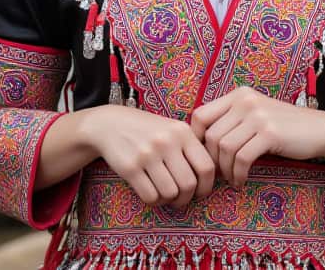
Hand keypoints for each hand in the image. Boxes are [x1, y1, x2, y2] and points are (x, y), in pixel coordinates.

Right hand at [76, 104, 215, 207]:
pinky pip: (150, 196)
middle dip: (187, 198)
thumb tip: (213, 178)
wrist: (111, 124)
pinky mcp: (130, 167)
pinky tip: (151, 192)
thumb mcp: (172, 129)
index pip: (206, 167)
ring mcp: (147, 154)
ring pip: (170, 193)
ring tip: (165, 193)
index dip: (207, 186)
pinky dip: (154, 201)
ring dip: (169, 200)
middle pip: (189, 184)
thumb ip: (191, 148)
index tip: (201, 192)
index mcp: (182, 132)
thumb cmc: (148, 131)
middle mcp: (166, 141)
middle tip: (181, 198)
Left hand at [190, 86, 324, 186]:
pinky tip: (241, 182)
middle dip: (212, 160)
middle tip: (219, 175)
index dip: (196, 139)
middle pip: (211, 135)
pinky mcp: (269, 133)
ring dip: (225, 170)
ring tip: (232, 179)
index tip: (205, 157)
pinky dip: (238, 174)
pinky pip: (242, 158)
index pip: (200, 115)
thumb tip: (199, 145)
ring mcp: (258, 115)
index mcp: (238, 95)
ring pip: (224, 148)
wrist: (321, 130)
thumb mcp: (256, 115)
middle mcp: (245, 101)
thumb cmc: (284, 127)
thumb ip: (231, 121)